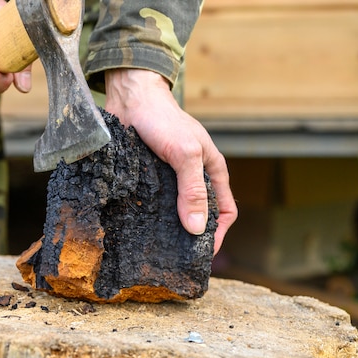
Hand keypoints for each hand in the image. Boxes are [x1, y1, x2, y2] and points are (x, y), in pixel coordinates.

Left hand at [104, 69, 236, 253]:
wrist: (132, 99)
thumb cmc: (164, 120)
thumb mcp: (185, 154)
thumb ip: (192, 190)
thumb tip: (197, 227)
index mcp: (212, 170)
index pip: (225, 211)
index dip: (218, 233)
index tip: (204, 254)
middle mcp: (193, 176)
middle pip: (200, 213)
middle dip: (193, 235)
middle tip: (177, 257)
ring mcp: (171, 178)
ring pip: (176, 210)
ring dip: (170, 227)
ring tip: (157, 247)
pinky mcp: (150, 177)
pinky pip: (154, 202)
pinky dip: (152, 215)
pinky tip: (141, 227)